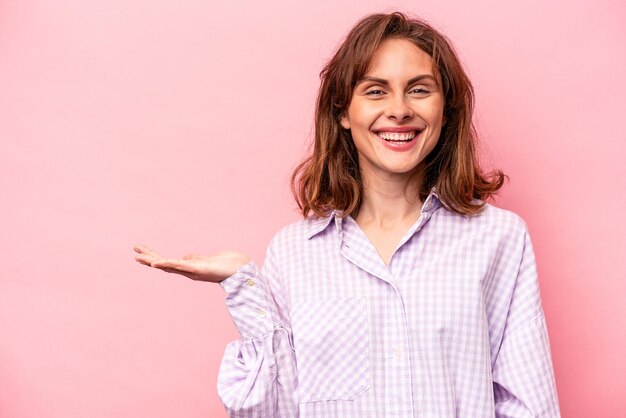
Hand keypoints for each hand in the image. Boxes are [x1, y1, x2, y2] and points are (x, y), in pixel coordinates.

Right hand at [133, 244, 250, 282]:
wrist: (240, 269)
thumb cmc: (225, 264)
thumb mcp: (205, 259)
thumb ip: (194, 259)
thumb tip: (185, 258)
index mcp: (187, 267)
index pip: (166, 261)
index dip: (152, 257)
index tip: (139, 252)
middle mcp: (187, 270)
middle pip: (164, 264)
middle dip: (148, 257)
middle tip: (134, 251)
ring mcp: (192, 270)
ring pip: (169, 265)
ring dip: (154, 260)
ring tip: (140, 257)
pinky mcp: (199, 269)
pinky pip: (181, 266)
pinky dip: (169, 264)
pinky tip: (158, 263)